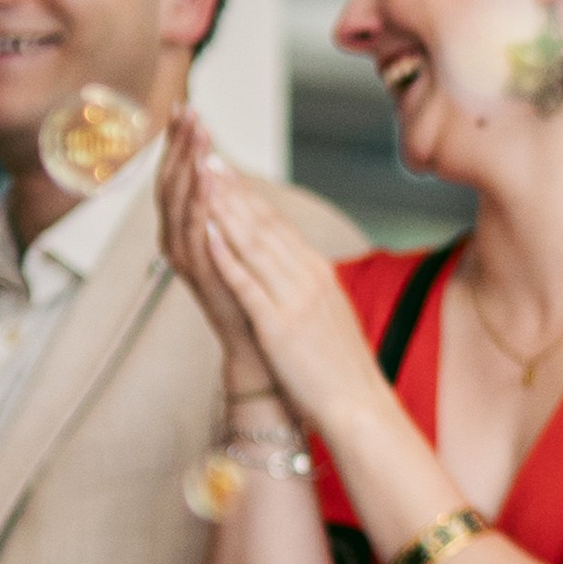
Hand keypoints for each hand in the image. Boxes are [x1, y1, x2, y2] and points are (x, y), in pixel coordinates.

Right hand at [157, 109, 261, 364]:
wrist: (259, 343)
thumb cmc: (251, 291)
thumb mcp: (237, 238)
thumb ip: (228, 205)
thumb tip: (226, 166)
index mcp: (186, 229)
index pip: (177, 175)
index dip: (178, 142)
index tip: (184, 107)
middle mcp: (177, 240)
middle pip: (170, 182)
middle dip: (179, 145)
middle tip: (187, 111)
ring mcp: (187, 259)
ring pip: (179, 203)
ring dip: (187, 166)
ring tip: (197, 135)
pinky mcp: (201, 275)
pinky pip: (195, 232)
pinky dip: (198, 202)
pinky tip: (205, 176)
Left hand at [163, 108, 381, 429]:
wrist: (360, 408)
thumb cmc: (343, 370)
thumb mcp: (328, 316)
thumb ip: (309, 289)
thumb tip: (293, 270)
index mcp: (318, 274)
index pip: (279, 225)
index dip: (250, 194)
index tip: (228, 170)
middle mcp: (307, 278)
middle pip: (264, 224)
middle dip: (233, 188)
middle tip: (207, 155)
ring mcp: (294, 300)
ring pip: (253, 243)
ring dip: (225, 208)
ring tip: (201, 178)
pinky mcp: (279, 326)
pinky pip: (248, 282)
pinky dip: (226, 254)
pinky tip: (206, 231)